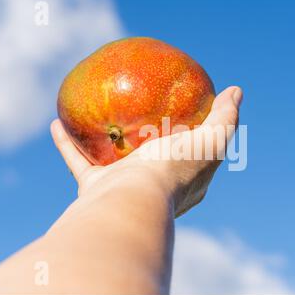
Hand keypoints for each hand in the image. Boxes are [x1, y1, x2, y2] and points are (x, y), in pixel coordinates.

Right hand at [51, 86, 242, 216]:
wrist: (131, 202)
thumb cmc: (174, 171)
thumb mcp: (211, 142)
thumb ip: (225, 118)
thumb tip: (236, 91)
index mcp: (184, 180)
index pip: (193, 156)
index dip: (194, 137)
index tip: (186, 115)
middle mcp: (154, 188)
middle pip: (151, 159)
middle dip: (148, 141)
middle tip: (142, 113)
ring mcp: (124, 190)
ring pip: (111, 162)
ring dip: (103, 142)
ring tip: (98, 117)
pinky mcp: (96, 190)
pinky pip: (79, 162)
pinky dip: (68, 145)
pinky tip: (58, 122)